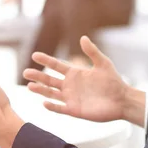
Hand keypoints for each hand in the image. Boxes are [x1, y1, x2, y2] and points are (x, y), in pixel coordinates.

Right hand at [23, 36, 144, 124]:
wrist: (122, 100)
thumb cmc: (113, 81)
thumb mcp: (103, 63)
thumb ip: (92, 51)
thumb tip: (82, 37)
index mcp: (74, 73)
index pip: (56, 66)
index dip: (46, 60)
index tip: (34, 55)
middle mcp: (70, 85)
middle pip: (49, 80)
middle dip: (37, 76)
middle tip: (25, 72)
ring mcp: (71, 98)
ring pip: (51, 93)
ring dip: (41, 90)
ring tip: (29, 86)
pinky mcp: (75, 110)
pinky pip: (60, 108)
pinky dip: (52, 106)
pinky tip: (45, 102)